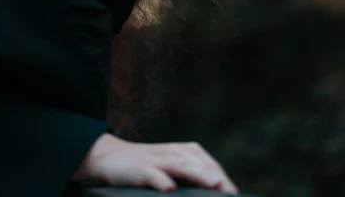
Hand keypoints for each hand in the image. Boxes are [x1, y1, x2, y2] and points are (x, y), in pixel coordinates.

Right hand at [72, 133, 237, 192]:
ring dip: (198, 173)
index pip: (208, 163)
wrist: (109, 157)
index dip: (222, 177)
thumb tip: (215, 188)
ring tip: (214, 184)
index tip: (235, 194)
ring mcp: (156, 159)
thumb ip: (190, 176)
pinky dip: (161, 180)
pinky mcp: (140, 169)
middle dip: (216, 177)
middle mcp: (172, 152)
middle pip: (199, 163)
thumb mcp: (170, 168)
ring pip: (180, 165)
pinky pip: (153, 174)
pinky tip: (170, 188)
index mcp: (183, 151)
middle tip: (231, 192)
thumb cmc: (146, 166)